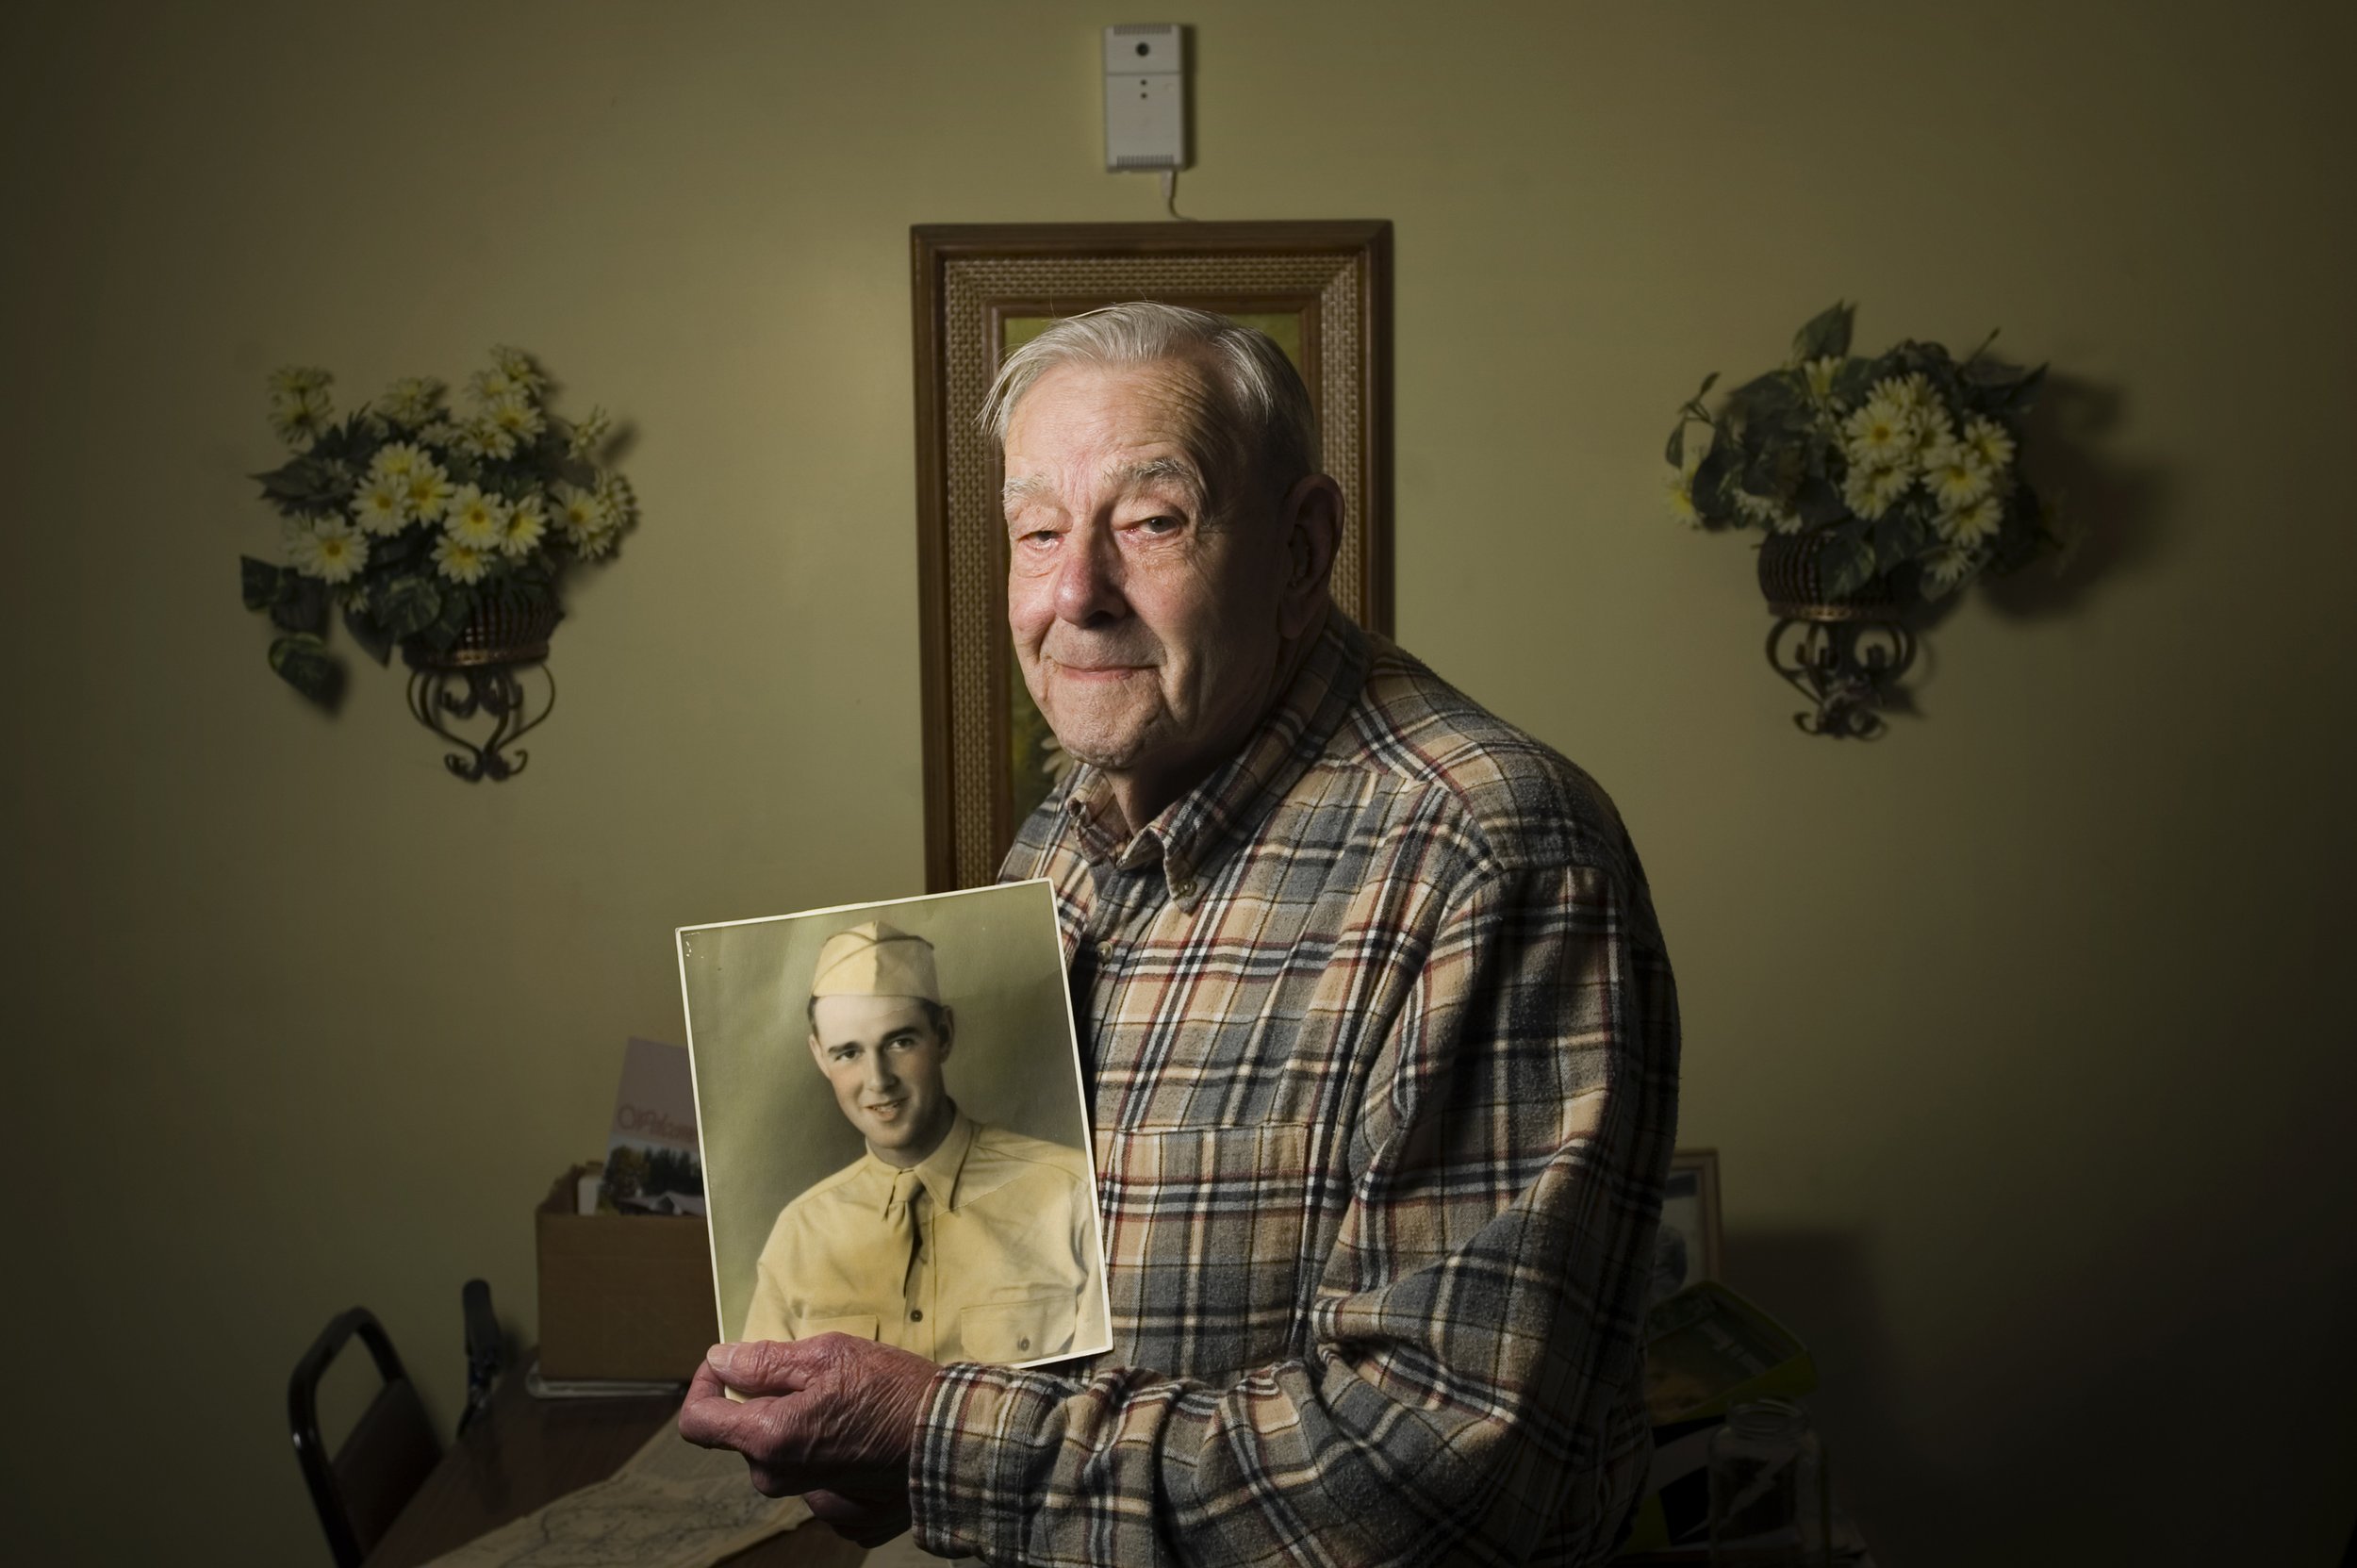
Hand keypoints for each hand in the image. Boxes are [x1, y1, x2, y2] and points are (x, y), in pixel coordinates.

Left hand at [678, 1336, 938, 1543]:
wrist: (956, 1441)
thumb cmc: (894, 1392)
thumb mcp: (829, 1355)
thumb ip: (765, 1361)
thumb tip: (721, 1360)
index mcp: (769, 1439)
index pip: (697, 1421)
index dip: (705, 1385)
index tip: (728, 1364)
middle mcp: (780, 1480)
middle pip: (747, 1437)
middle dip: (768, 1404)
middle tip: (816, 1378)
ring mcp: (813, 1502)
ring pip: (785, 1458)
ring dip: (801, 1430)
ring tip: (850, 1407)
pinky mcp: (846, 1516)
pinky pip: (819, 1481)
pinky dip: (832, 1458)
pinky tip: (866, 1441)